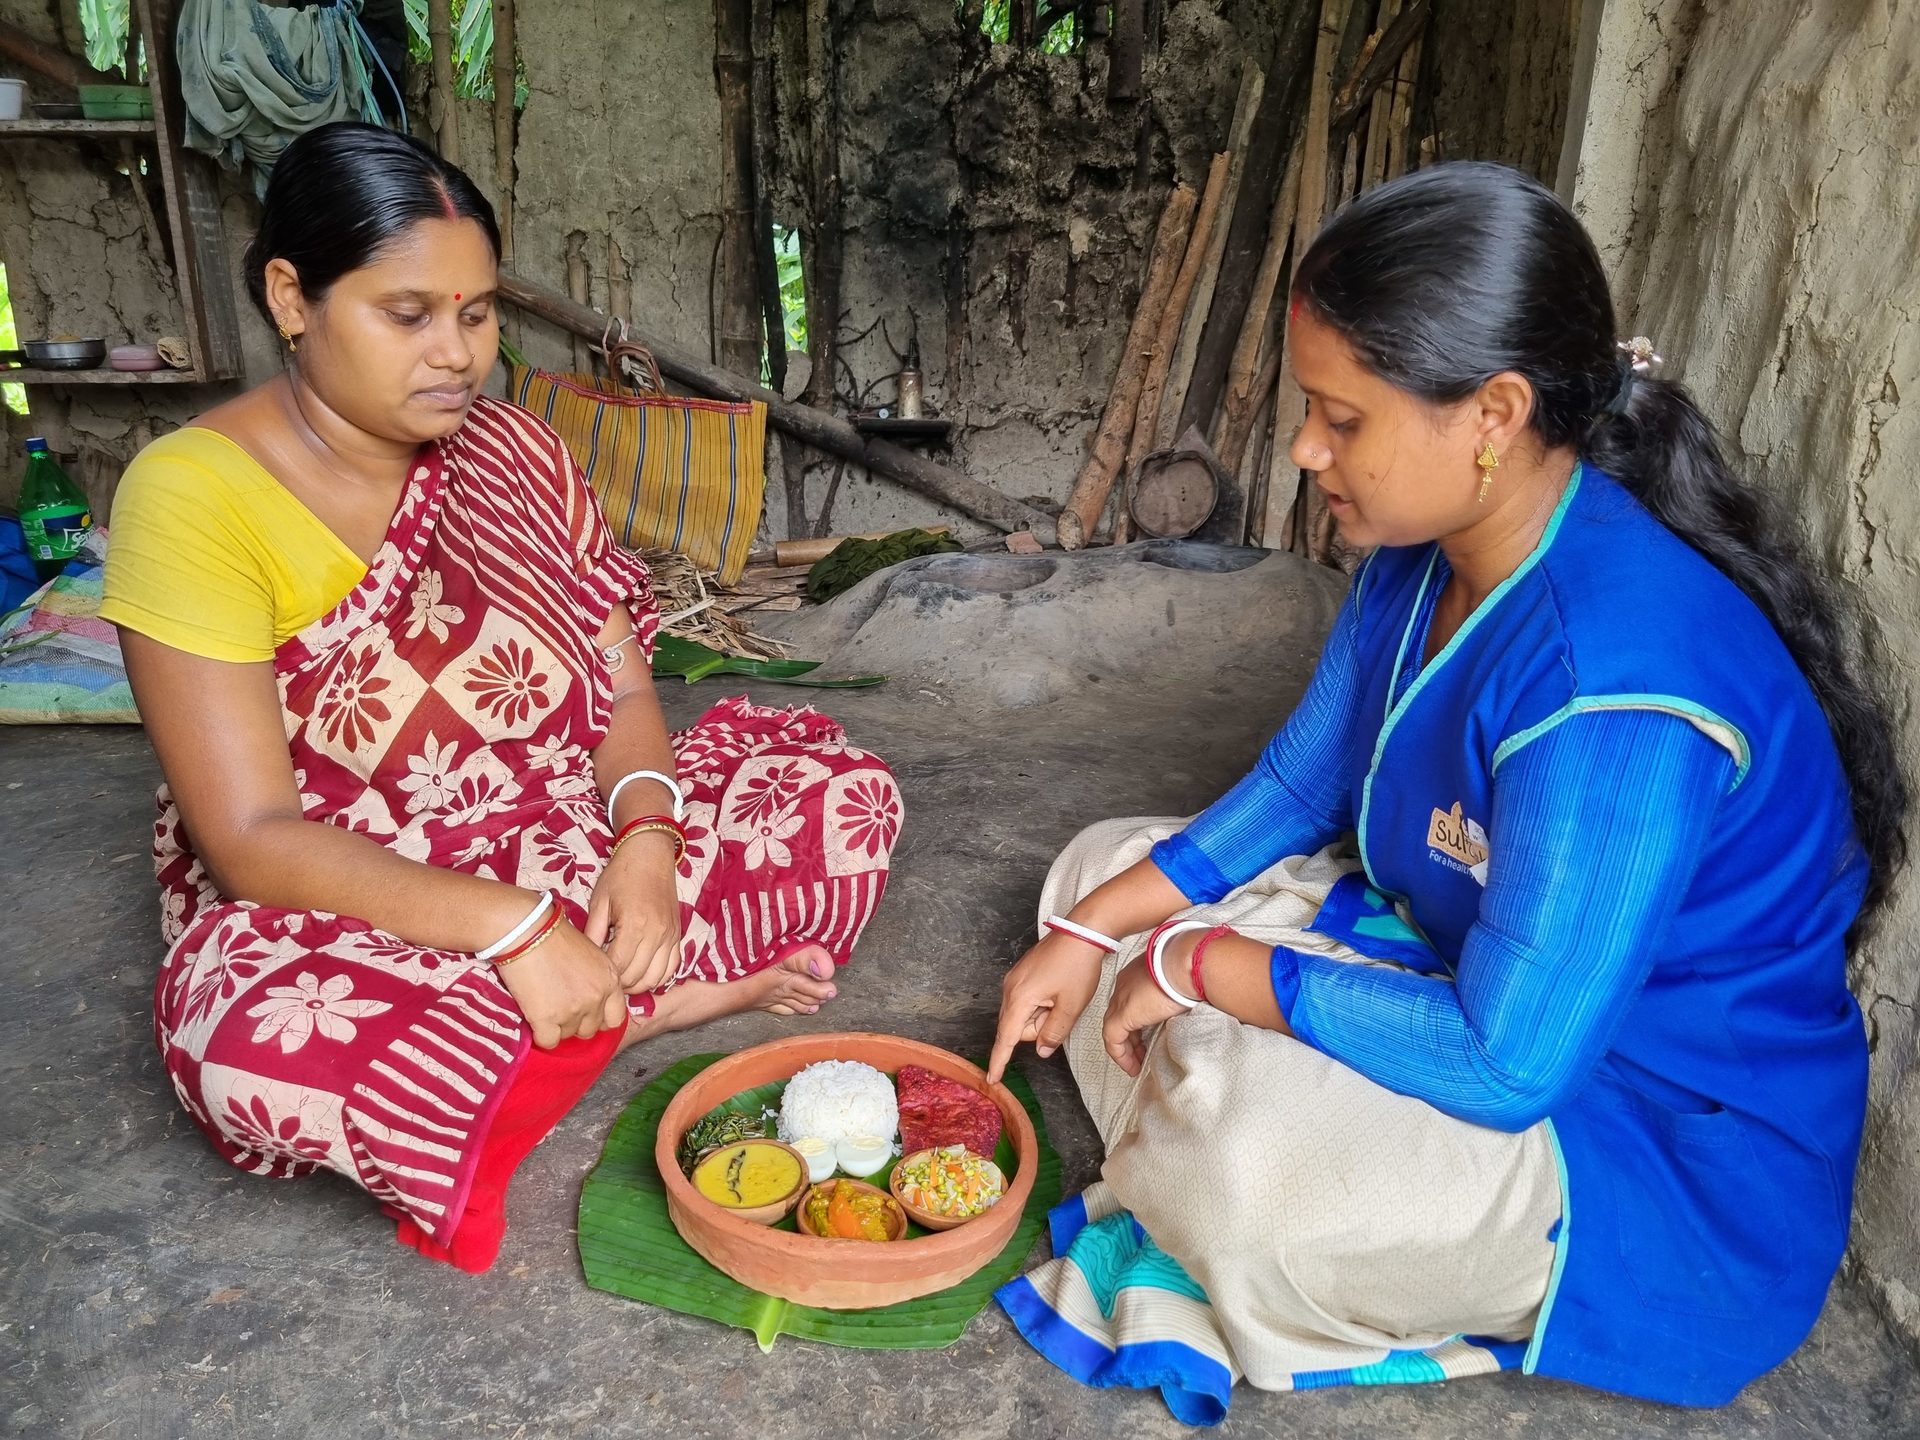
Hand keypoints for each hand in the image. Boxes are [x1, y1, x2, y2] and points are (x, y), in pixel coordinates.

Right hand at [495, 915, 626, 1048]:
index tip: (586, 1013)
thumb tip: (593, 1000)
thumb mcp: (591, 954)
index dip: (599, 1018)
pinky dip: (541, 1034)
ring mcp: (574, 1010)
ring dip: (557, 1026)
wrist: (527, 932)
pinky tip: (535, 1016)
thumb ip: (598, 979)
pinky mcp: (548, 1018)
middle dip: (576, 1023)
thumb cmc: (554, 937)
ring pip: (568, 1035)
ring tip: (545, 1004)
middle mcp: (597, 997)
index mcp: (610, 980)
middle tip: (559, 1006)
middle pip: (590, 1030)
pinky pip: (549, 1042)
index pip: (616, 1018)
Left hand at [585, 831, 682, 995]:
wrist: (650, 854)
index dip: (604, 976)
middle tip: (605, 979)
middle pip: (636, 977)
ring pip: (655, 978)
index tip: (593, 974)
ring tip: (622, 979)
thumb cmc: (621, 874)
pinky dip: (657, 977)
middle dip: (619, 984)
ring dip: (638, 984)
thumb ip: (594, 934)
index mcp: (634, 925)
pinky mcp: (678, 934)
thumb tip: (588, 960)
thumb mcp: (600, 901)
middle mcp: (656, 934)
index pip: (618, 967)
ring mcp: (671, 935)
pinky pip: (672, 967)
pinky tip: (642, 973)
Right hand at [986, 930, 1106, 1083]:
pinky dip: (1041, 1003)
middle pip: (1018, 1027)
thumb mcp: (1071, 1006)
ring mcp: (1015, 979)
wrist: (1082, 932)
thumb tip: (1042, 1050)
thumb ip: (1054, 1033)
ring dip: (1041, 1014)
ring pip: (1023, 1014)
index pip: (1006, 1038)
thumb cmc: (1077, 965)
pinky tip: (1057, 990)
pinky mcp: (1022, 973)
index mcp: (1019, 998)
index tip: (992, 1078)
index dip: (1000, 1060)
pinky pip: (1026, 1000)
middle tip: (1062, 1010)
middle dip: (1039, 1027)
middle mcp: (1010, 988)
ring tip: (1061, 996)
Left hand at [1101, 949, 1190, 1077]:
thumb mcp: (1180, 982)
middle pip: (1119, 1016)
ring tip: (1135, 1065)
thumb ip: (1174, 995)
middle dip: (1130, 1038)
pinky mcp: (1123, 1014)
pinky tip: (1131, 1066)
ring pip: (1113, 1029)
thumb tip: (1184, 1007)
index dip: (1136, 1022)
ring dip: (1124, 1050)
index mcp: (1137, 974)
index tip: (1145, 1037)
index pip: (1129, 1002)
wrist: (1186, 961)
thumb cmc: (1190, 967)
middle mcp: (1125, 985)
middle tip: (1140, 1054)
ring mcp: (1121, 999)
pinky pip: (1113, 1040)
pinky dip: (1120, 1055)